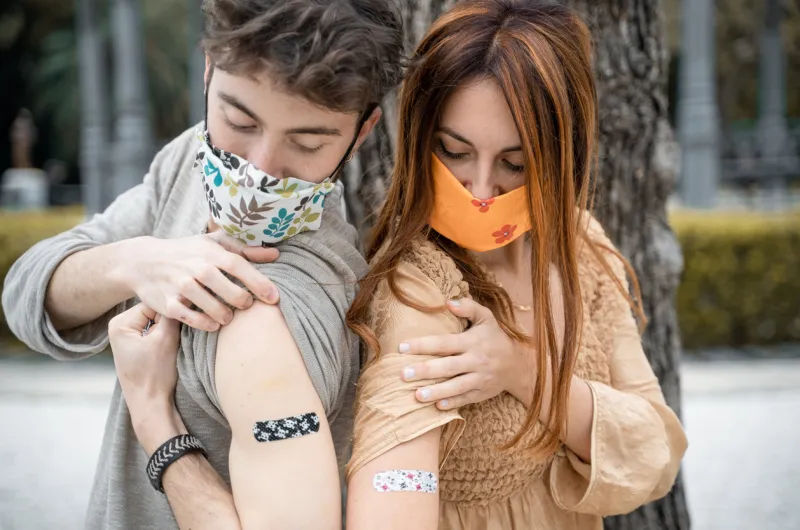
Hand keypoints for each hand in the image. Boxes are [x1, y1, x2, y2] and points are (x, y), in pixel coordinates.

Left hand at [109, 303, 185, 452]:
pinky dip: (166, 337)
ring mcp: (127, 338)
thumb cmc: (155, 375)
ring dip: (170, 329)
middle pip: (154, 312)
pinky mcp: (136, 348)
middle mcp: (119, 327)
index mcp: (120, 323)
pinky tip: (173, 347)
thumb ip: (175, 314)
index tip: (189, 316)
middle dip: (171, 320)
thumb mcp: (166, 339)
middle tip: (183, 332)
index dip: (173, 310)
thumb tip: (185, 294)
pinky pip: (155, 333)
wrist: (151, 406)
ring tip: (177, 342)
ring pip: (157, 323)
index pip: (154, 304)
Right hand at [116, 232, 279, 331]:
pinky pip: (193, 320)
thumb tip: (275, 254)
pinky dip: (207, 324)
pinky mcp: (168, 304)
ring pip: (213, 308)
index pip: (238, 266)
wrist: (142, 261)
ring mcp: (181, 286)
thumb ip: (244, 249)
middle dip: (243, 302)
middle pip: (228, 290)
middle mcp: (196, 268)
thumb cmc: (186, 252)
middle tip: (247, 305)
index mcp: (209, 252)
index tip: (274, 297)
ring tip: (229, 316)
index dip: (259, 282)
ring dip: (226, 316)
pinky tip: (213, 323)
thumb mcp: (212, 243)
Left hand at [398, 299, 534, 409]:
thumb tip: (447, 302)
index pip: (444, 343)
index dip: (423, 345)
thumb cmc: (494, 337)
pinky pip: (466, 399)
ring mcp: (479, 379)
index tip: (402, 347)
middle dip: (425, 371)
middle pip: (448, 367)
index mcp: (472, 342)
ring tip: (417, 395)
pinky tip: (437, 406)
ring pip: (456, 386)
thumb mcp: (486, 318)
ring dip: (437, 391)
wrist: (518, 364)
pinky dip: (453, 403)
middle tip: (403, 374)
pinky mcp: (482, 393)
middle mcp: (476, 361)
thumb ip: (468, 307)